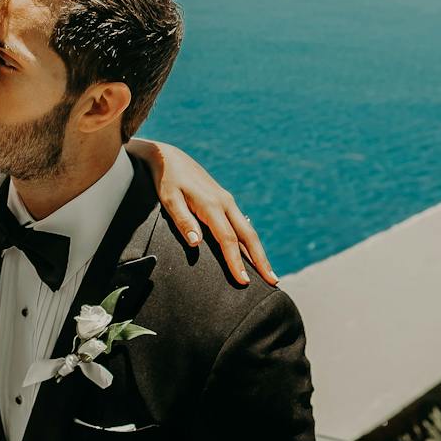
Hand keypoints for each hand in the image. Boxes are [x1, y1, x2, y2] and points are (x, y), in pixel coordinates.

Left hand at [129, 138, 276, 286]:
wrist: (170, 157)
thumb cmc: (167, 180)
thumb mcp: (169, 199)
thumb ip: (183, 221)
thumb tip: (197, 243)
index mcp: (211, 205)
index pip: (228, 239)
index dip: (236, 261)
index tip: (244, 281)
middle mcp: (225, 203)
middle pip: (248, 236)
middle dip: (261, 260)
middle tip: (273, 282)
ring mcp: (227, 201)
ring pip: (248, 230)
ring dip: (259, 252)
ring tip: (269, 273)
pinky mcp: (225, 201)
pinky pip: (242, 224)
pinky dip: (250, 242)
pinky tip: (252, 253)